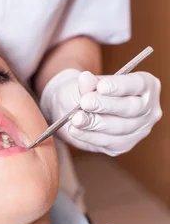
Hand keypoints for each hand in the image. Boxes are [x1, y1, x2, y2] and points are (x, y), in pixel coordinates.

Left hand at [40, 68, 161, 155]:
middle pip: (131, 108)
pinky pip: (107, 142)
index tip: (101, 86)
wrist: (80, 108)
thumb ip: (89, 83)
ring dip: (94, 123)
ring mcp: (138, 129)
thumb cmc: (89, 90)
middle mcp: (148, 109)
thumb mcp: (86, 82)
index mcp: (146, 86)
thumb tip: (86, 78)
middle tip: (85, 102)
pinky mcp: (124, 145)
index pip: (137, 84)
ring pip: (119, 128)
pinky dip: (88, 136)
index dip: (119, 86)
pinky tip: (75, 130)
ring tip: (76, 118)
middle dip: (105, 105)